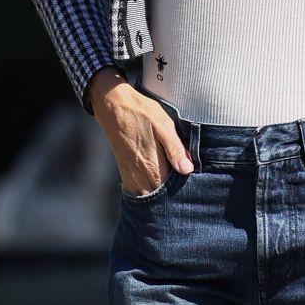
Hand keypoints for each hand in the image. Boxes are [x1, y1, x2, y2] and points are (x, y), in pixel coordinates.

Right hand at [88, 69, 193, 194]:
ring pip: (150, 195)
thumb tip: (187, 169)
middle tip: (182, 178)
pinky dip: (150, 188)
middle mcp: (140, 177)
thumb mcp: (164, 126)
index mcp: (153, 167)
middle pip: (161, 196)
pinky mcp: (125, 174)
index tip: (190, 180)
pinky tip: (158, 177)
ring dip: (161, 191)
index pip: (173, 191)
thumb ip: (175, 149)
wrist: (114, 108)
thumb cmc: (142, 114)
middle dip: (173, 193)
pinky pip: (140, 190)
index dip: (184, 188)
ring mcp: (131, 177)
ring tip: (171, 177)